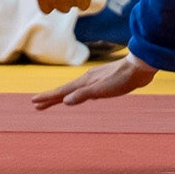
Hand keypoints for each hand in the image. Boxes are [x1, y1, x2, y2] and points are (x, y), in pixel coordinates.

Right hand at [32, 54, 157, 109]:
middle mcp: (86, 80)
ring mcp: (94, 80)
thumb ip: (84, 95)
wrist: (140, 68)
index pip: (61, 92)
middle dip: (50, 98)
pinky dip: (76, 95)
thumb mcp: (102, 90)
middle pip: (64, 91)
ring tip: (54, 101)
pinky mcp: (103, 82)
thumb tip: (65, 102)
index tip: (34, 102)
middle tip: (37, 105)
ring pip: (73, 90)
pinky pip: (83, 90)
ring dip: (62, 96)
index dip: (48, 98)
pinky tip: (80, 97)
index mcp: (84, 82)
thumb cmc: (121, 79)